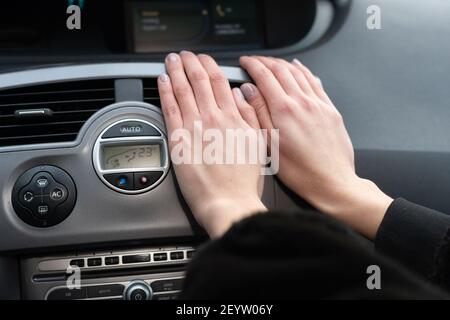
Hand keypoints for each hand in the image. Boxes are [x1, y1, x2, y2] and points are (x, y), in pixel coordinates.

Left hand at [158, 51, 266, 237]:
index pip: (219, 82)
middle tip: (185, 55)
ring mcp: (193, 128)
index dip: (210, 66)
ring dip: (175, 71)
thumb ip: (249, 116)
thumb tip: (240, 96)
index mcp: (232, 118)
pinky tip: (161, 81)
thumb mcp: (257, 144)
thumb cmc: (244, 181)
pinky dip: (164, 92)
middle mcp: (212, 118)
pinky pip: (169, 109)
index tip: (205, 60)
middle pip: (199, 81)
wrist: (229, 203)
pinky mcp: (178, 141)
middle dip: (191, 63)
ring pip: (182, 90)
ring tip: (171, 60)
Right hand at [239, 56, 392, 238]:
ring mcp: (318, 104)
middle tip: (255, 61)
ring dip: (283, 64)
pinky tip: (299, 68)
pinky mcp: (330, 109)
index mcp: (284, 110)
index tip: (245, 62)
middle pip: (281, 70)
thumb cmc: (300, 171)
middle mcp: (302, 102)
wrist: (331, 181)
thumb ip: (258, 114)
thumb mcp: (269, 145)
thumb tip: (247, 91)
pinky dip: (304, 71)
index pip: (264, 76)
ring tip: (273, 62)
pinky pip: (315, 82)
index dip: (252, 65)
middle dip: (265, 61)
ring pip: (298, 73)